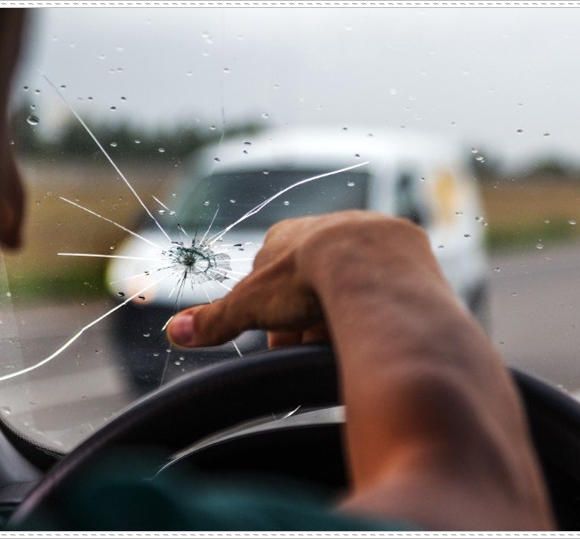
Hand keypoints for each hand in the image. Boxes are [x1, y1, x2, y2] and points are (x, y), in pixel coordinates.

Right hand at [166, 210, 438, 348]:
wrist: (373, 266)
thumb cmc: (306, 279)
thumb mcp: (251, 304)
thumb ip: (215, 319)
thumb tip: (174, 332)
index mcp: (287, 236)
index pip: (272, 280)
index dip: (274, 316)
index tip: (282, 344)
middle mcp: (327, 226)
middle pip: (311, 280)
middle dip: (309, 317)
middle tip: (314, 347)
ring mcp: (368, 234)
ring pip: (350, 279)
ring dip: (344, 310)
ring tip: (347, 339)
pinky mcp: (405, 248)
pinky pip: (387, 280)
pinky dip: (378, 303)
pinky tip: (378, 322)